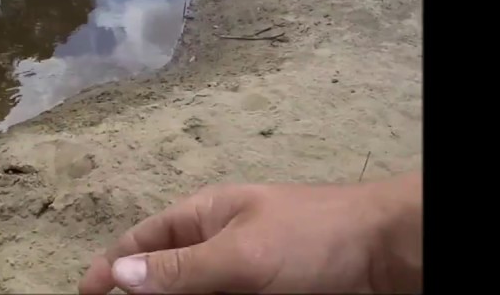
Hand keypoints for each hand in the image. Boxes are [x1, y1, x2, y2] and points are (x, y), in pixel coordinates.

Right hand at [79, 175, 421, 293]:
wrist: (389, 255)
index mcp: (203, 217)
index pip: (142, 243)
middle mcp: (217, 246)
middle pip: (164, 281)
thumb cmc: (312, 238)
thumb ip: (180, 269)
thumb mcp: (240, 254)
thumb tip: (120, 275)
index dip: (110, 268)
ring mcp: (243, 278)